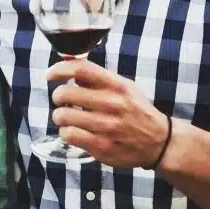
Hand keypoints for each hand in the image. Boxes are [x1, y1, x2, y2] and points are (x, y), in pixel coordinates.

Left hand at [45, 59, 171, 168]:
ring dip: (60, 117)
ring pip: (63, 116)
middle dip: (58, 97)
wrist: (160, 142)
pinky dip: (66, 133)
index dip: (60, 70)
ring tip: (68, 119)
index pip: (81, 69)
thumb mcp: (123, 88)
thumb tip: (67, 61)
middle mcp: (112, 104)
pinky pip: (69, 135)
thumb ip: (96, 77)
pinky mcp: (102, 147)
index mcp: (117, 85)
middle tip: (63, 102)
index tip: (50, 75)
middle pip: (65, 93)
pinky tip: (74, 132)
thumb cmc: (136, 111)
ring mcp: (107, 127)